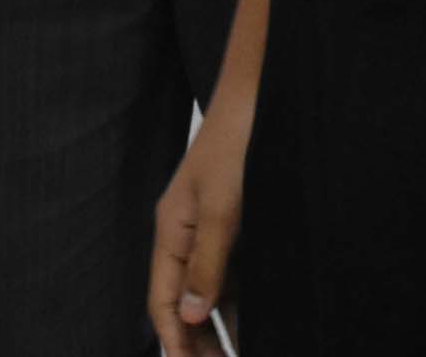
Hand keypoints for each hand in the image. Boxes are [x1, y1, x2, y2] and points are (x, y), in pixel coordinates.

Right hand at [150, 93, 252, 355]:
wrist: (262, 95)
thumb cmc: (237, 143)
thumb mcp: (222, 207)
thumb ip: (207, 263)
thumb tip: (190, 317)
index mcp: (171, 231)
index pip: (163, 300)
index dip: (174, 340)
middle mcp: (187, 234)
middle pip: (183, 301)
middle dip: (196, 341)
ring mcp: (211, 229)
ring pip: (209, 291)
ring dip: (219, 326)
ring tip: (236, 356)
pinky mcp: (235, 222)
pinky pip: (231, 273)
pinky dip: (238, 301)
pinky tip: (254, 322)